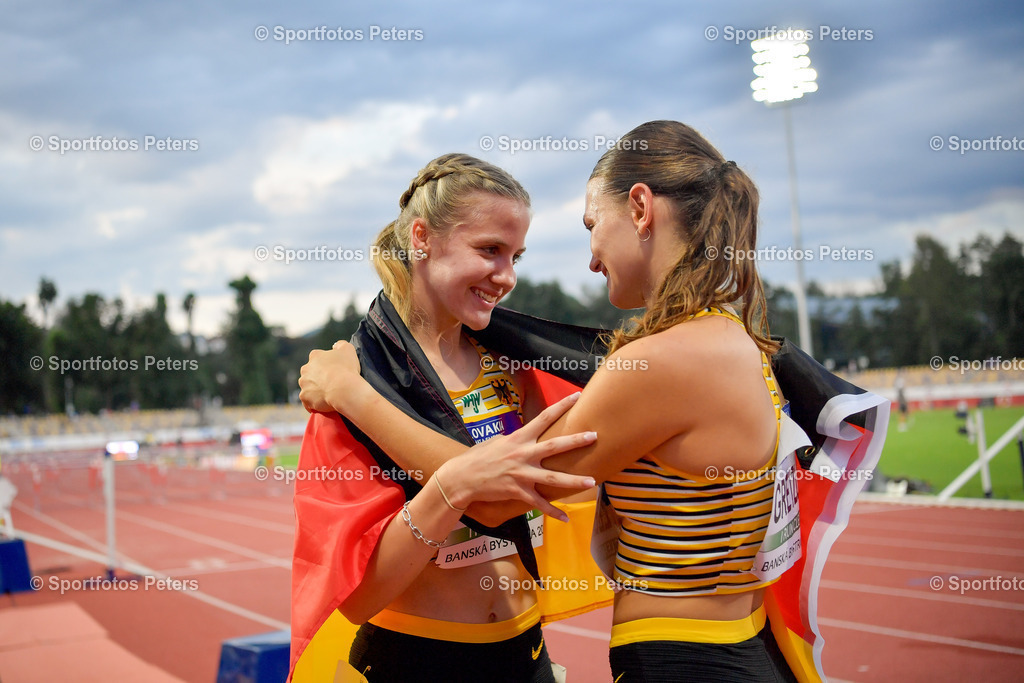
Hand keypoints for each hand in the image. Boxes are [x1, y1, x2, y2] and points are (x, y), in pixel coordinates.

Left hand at [298, 341, 362, 412]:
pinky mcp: (304, 398)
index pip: (318, 358)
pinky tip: (323, 404)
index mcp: (315, 356)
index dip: (327, 365)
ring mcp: (304, 384)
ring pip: (308, 387)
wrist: (344, 389)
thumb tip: (336, 346)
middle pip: (310, 373)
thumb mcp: (348, 349)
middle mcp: (305, 369)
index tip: (334, 371)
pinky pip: (308, 402)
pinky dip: (314, 404)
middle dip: (318, 377)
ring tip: (328, 395)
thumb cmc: (347, 369)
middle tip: (331, 383)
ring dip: (315, 390)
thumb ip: (341, 345)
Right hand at [437, 392, 596, 521]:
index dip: (561, 406)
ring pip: (552, 478)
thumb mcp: (497, 441)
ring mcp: (521, 474)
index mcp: (518, 438)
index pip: (543, 417)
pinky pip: (539, 504)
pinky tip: (565, 518)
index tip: (577, 396)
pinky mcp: (517, 491)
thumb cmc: (478, 457)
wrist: (462, 478)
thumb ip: (515, 439)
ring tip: (592, 481)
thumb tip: (526, 436)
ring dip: (573, 481)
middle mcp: (522, 454)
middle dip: (576, 441)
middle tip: (594, 436)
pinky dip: (552, 512)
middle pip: (554, 446)